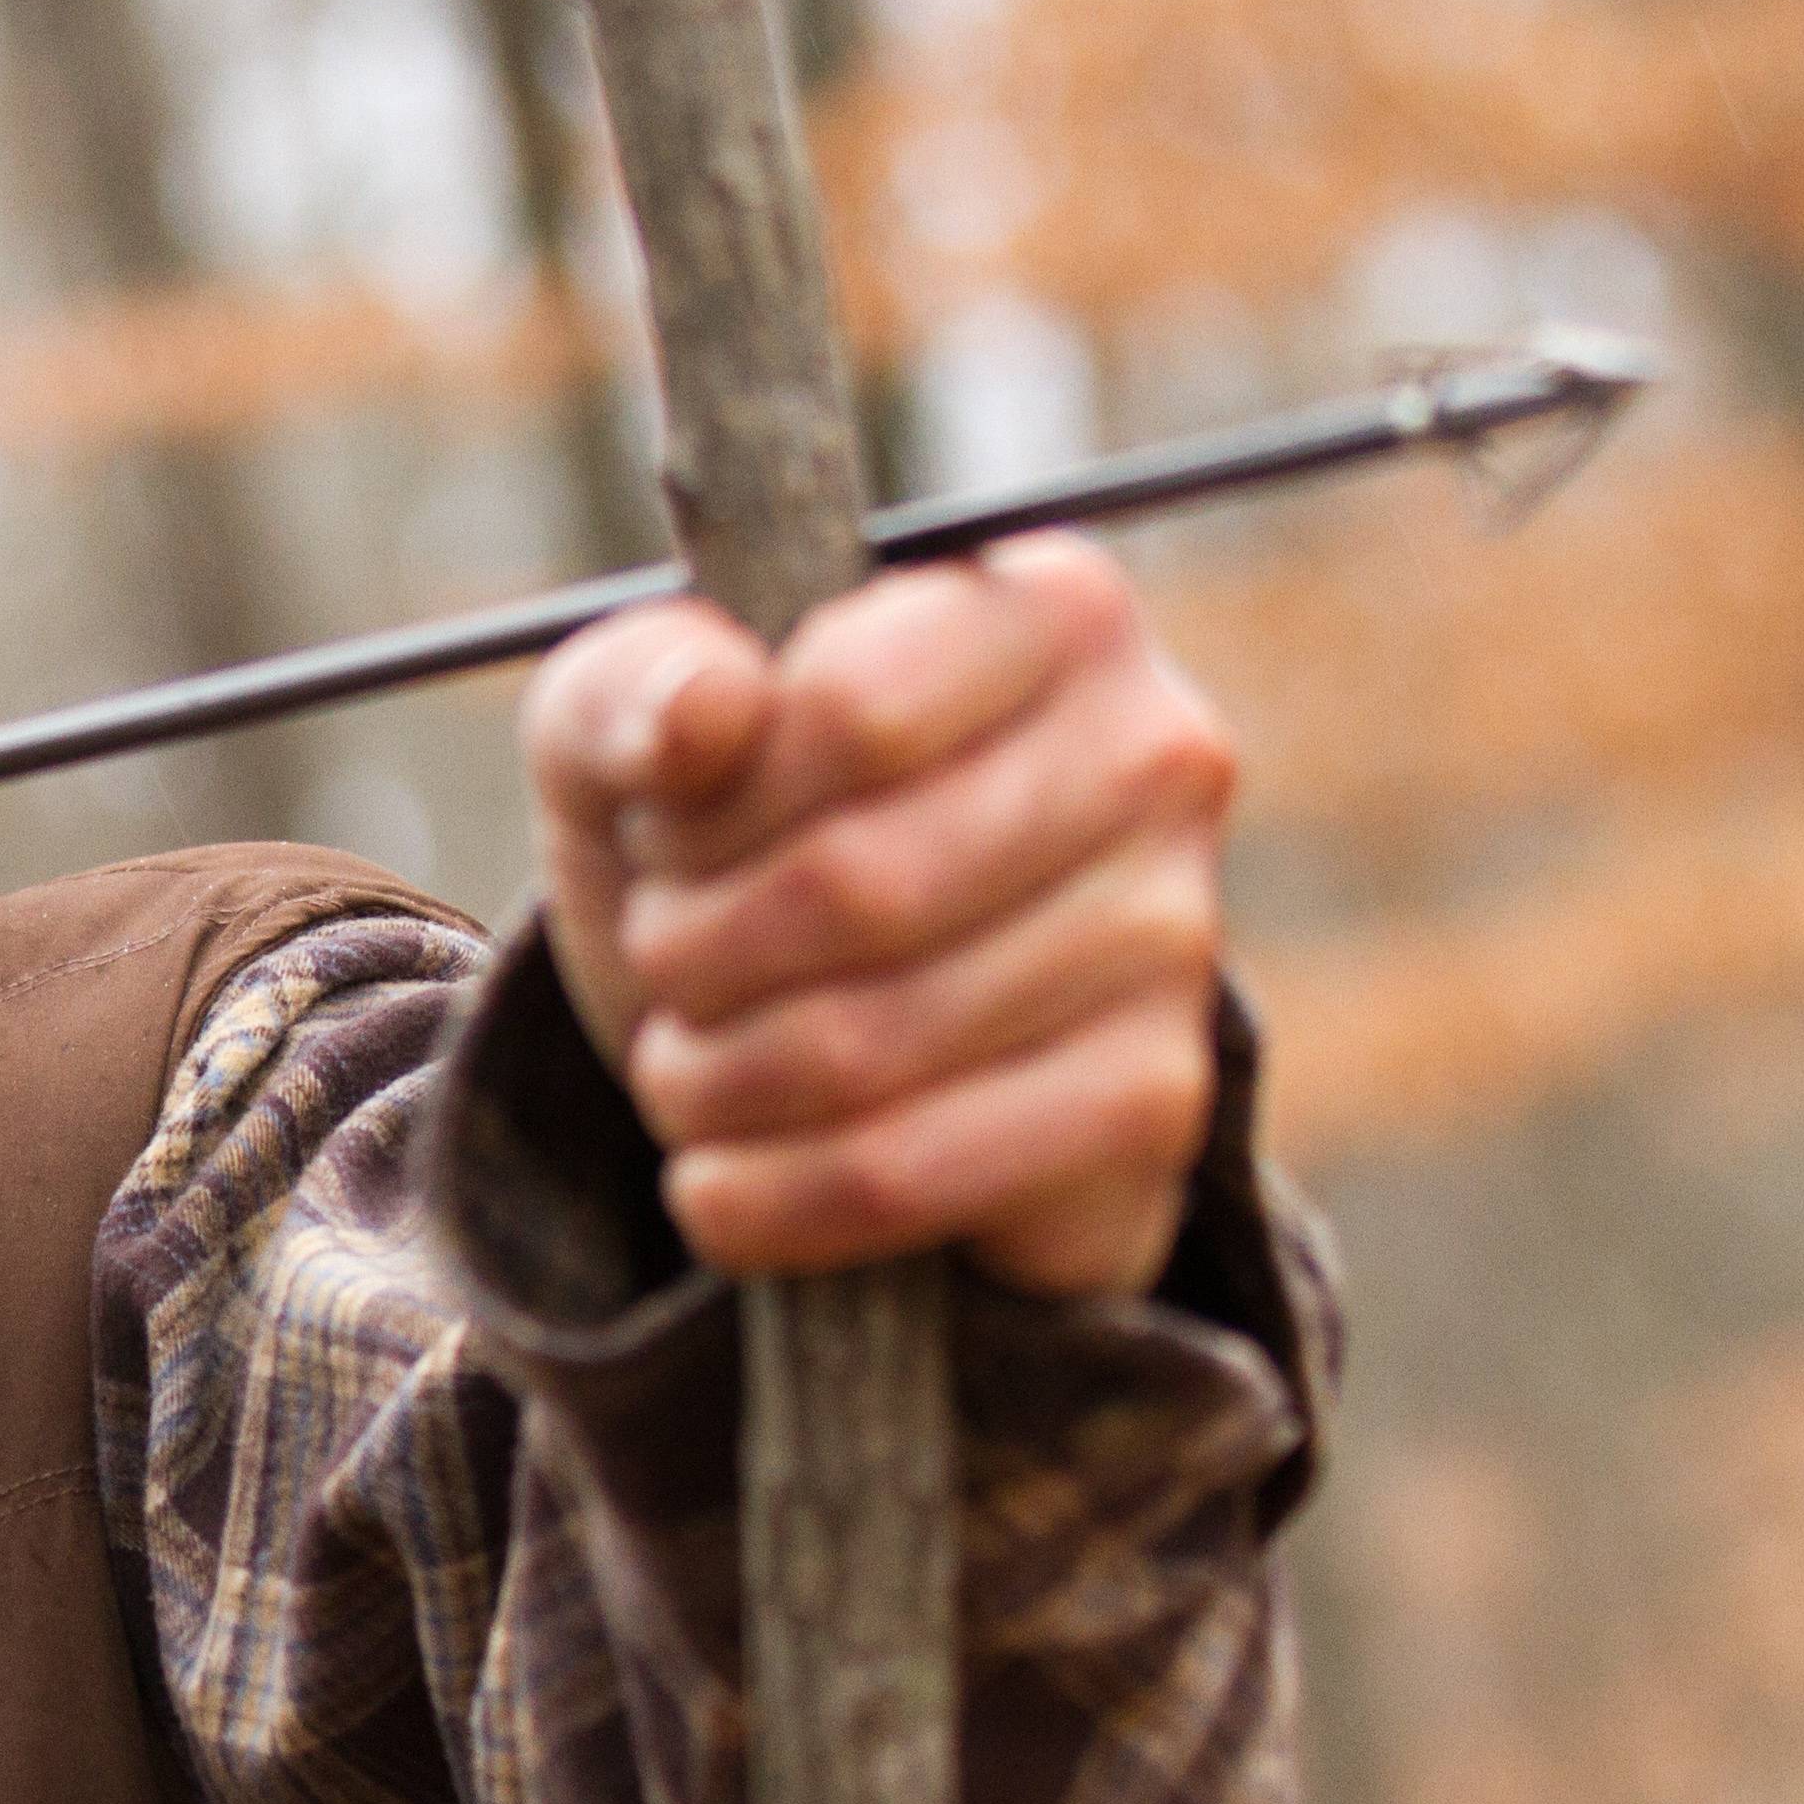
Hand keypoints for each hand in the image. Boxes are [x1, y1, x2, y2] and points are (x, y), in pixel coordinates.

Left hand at [521, 533, 1234, 1300]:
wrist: (816, 1018)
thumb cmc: (726, 831)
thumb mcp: (630, 730)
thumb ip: (636, 690)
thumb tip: (707, 708)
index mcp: (1045, 608)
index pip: (852, 711)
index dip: (709, 805)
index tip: (666, 833)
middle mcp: (1152, 752)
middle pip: (858, 887)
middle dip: (692, 950)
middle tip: (664, 958)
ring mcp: (1173, 933)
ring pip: (871, 1045)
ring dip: (708, 1078)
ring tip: (685, 1059)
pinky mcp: (1152, 1104)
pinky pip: (913, 1174)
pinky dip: (764, 1196)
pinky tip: (719, 1175)